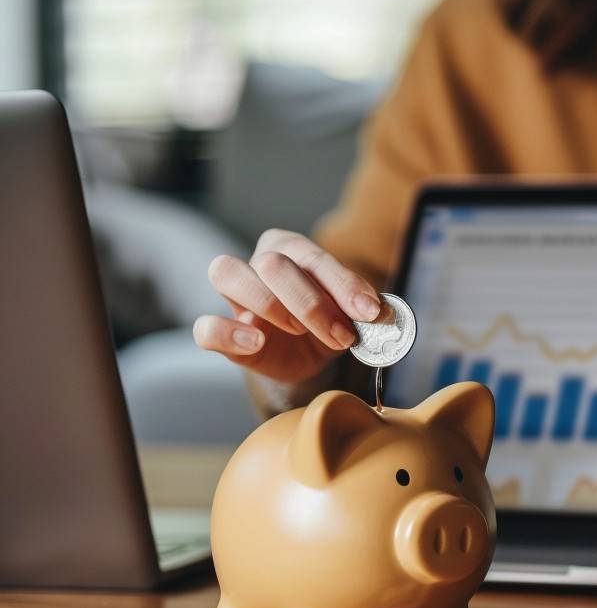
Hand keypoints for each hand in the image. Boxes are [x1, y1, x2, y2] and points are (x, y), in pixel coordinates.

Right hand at [193, 228, 380, 384]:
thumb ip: (361, 306)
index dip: (343, 284)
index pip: (313, 257)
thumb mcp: (350, 312)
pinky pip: (205, 327)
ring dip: (270, 304)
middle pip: (272, 263)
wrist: (307, 359)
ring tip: (298, 331)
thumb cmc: (328, 323)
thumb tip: (380, 311)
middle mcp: (259, 262)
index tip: (368, 312)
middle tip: (340, 334)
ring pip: (227, 273)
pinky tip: (257, 342)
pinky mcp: (221, 332)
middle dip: (312, 303)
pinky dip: (229, 333)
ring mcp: (235, 296)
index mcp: (292, 248)